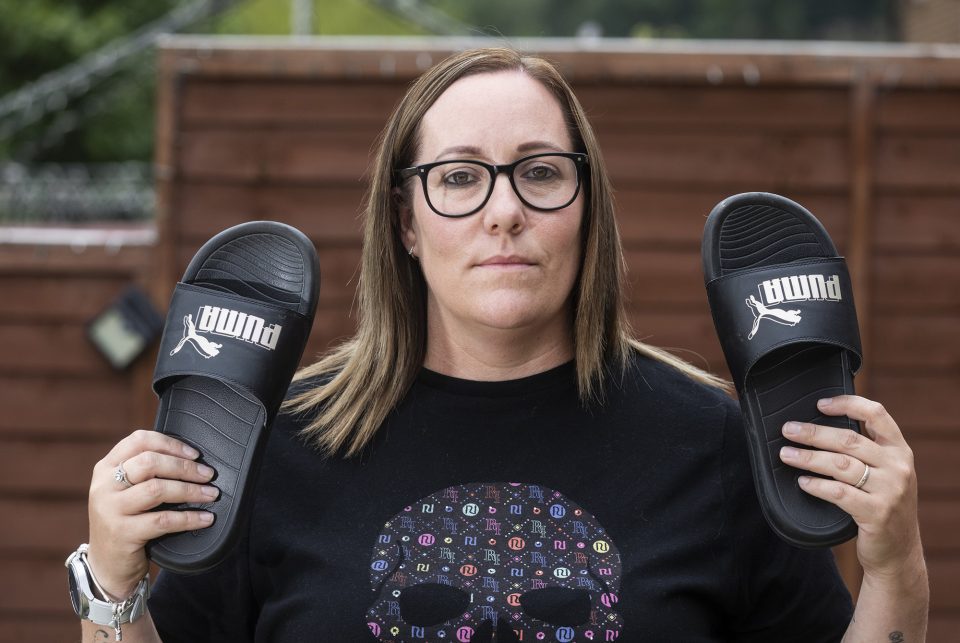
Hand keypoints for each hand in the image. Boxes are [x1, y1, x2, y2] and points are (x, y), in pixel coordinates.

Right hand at [86, 430, 217, 597]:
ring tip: (211, 494)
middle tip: (208, 475)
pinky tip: (205, 518)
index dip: (170, 443)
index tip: (195, 454)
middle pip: (150, 462)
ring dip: (190, 490)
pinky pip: (162, 520)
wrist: (107, 565)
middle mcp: (104, 486)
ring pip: (157, 489)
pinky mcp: (121, 533)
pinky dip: (189, 518)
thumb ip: (145, 471)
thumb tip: (191, 457)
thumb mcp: (126, 491)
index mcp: (106, 468)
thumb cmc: (127, 520)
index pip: (139, 440)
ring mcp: (110, 509)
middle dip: (185, 467)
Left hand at [778, 396, 922, 578]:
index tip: (819, 404)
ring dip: (808, 458)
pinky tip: (802, 482)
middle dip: (813, 433)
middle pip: (849, 440)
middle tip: (787, 430)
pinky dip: (817, 485)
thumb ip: (867, 451)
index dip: (847, 404)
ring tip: (786, 454)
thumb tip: (819, 427)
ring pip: (841, 465)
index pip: (877, 414)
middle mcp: (898, 467)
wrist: (899, 553)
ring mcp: (890, 491)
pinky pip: (839, 493)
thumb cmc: (882, 506)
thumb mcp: (886, 474)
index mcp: (900, 451)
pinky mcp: (877, 513)